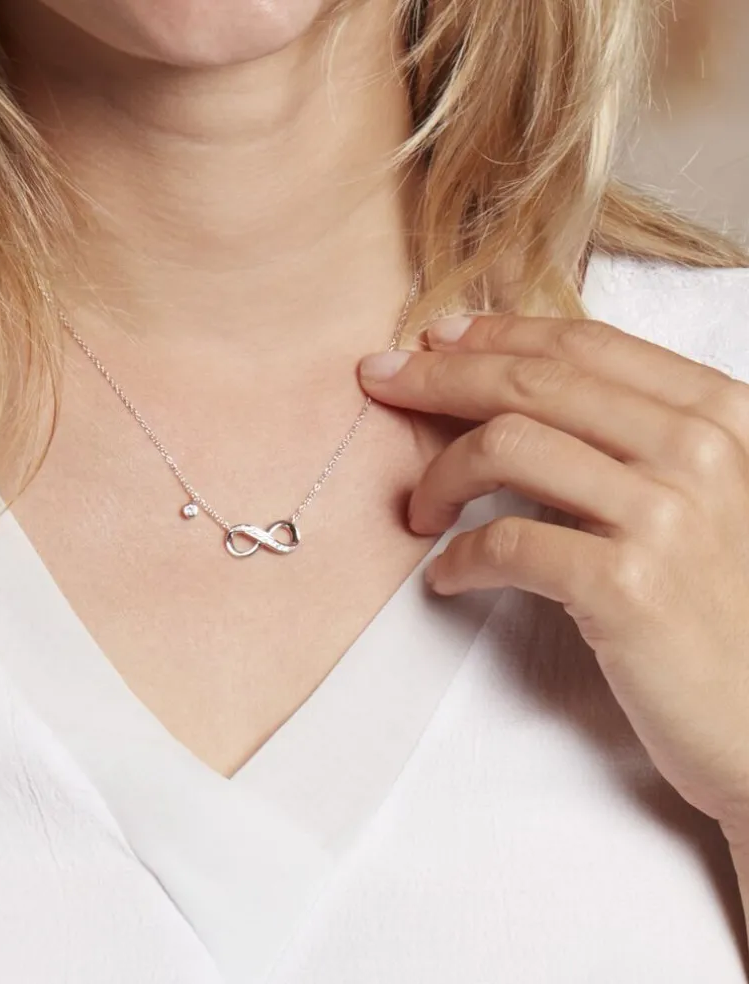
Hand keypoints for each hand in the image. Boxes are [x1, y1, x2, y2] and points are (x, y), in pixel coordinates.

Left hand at [359, 314, 748, 843]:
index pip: (583, 346)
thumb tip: (511, 387)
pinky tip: (446, 575)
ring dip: (439, 475)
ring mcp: (666, 514)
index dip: (496, 335)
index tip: (433, 341)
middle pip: (533, 383)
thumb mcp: (698, 496)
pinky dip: (459, 556)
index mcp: (719, 412)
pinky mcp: (628, 584)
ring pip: (507, 446)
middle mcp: (699, 449)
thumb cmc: (720, 607)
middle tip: (379, 383)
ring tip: (417, 511)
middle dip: (439, 377)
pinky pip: (505, 541)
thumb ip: (630, 437)